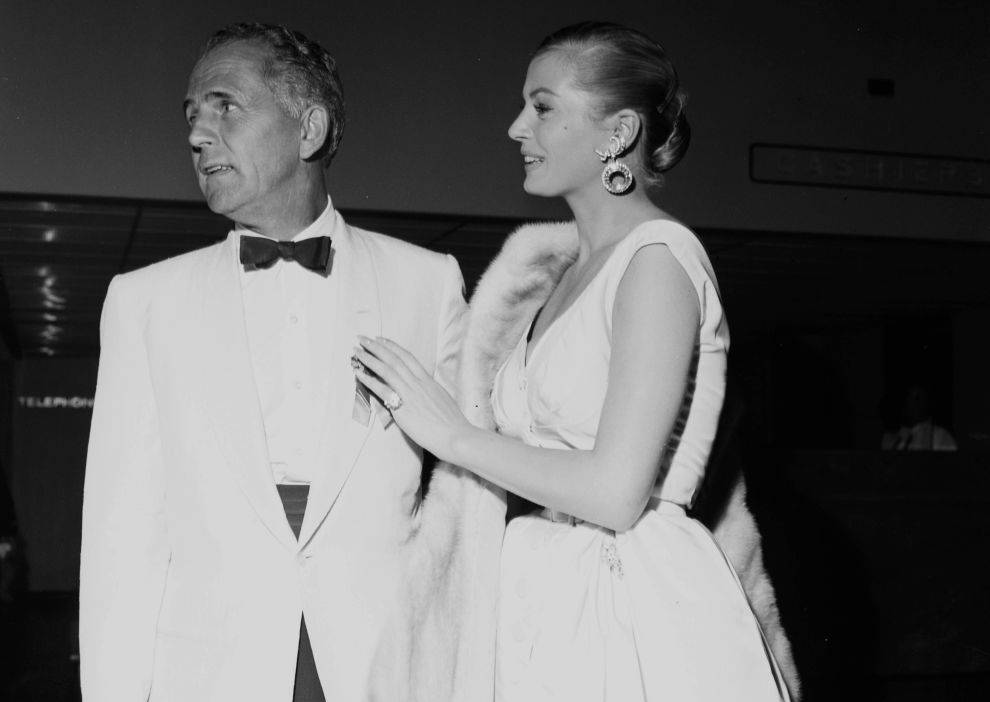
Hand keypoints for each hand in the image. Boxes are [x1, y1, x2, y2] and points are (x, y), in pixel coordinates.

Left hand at [351, 336, 469, 459]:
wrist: (456, 436)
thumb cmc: (452, 424)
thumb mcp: (442, 400)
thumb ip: (430, 393)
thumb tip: (423, 392)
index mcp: (428, 381)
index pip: (408, 357)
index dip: (392, 346)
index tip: (381, 339)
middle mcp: (419, 383)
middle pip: (394, 359)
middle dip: (376, 347)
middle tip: (362, 338)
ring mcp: (411, 394)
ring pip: (387, 369)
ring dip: (369, 358)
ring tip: (356, 351)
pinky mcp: (403, 407)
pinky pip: (382, 389)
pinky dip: (369, 379)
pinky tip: (358, 373)